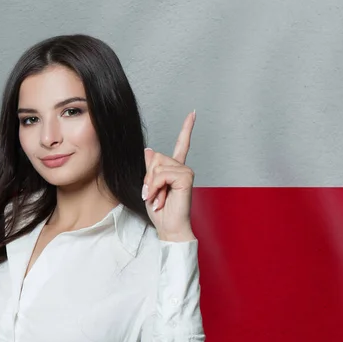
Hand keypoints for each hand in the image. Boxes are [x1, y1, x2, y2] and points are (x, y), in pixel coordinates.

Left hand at [142, 110, 196, 241]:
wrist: (169, 228)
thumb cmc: (161, 212)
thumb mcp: (150, 187)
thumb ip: (151, 169)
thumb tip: (150, 150)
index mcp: (175, 169)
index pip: (182, 144)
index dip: (187, 128)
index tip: (193, 113)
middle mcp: (183, 168)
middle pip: (156, 157)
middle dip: (149, 177)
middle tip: (153, 195)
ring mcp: (186, 172)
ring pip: (157, 166)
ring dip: (151, 185)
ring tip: (157, 199)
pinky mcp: (186, 178)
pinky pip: (162, 174)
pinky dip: (156, 187)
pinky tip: (160, 198)